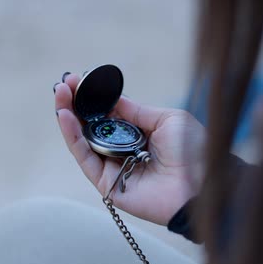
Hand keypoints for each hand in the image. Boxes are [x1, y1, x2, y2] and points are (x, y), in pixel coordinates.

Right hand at [55, 73, 206, 224]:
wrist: (202, 184)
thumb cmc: (193, 151)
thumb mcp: (166, 119)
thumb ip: (136, 110)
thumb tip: (111, 99)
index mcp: (139, 134)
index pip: (108, 115)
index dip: (92, 98)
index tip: (77, 79)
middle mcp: (123, 150)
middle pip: (91, 127)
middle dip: (75, 104)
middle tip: (63, 84)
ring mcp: (113, 167)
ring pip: (82, 141)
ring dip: (68, 117)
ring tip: (60, 95)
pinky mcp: (106, 184)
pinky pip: (85, 158)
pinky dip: (73, 138)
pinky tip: (66, 117)